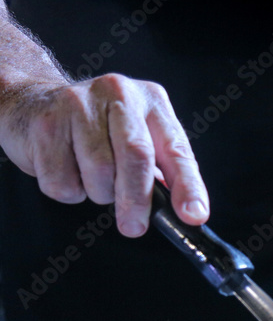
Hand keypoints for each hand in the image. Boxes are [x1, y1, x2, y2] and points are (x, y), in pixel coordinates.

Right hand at [0, 74, 208, 235]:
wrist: (31, 103)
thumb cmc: (96, 128)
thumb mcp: (138, 135)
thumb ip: (162, 167)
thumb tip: (184, 209)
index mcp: (151, 100)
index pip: (177, 148)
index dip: (188, 186)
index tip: (193, 215)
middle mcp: (118, 94)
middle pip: (136, 156)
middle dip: (137, 200)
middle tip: (134, 226)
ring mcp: (79, 104)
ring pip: (99, 171)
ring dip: (99, 193)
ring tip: (93, 180)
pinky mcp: (46, 124)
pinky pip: (62, 180)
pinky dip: (68, 190)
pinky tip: (66, 169)